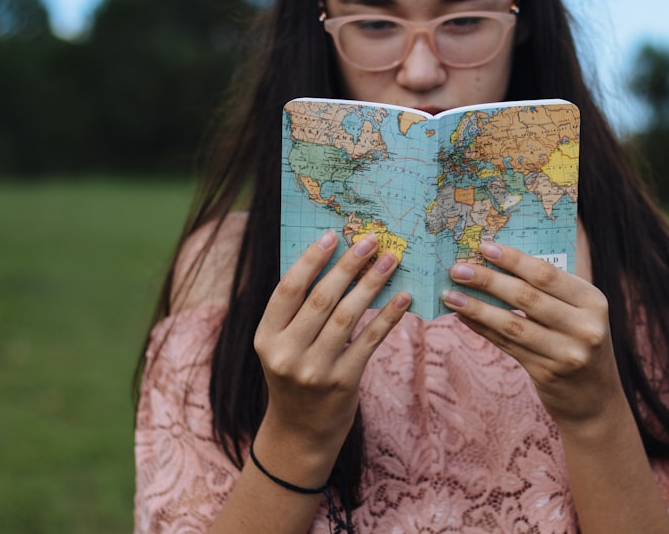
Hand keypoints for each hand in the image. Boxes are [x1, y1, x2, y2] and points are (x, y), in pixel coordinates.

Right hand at [252, 230, 409, 482]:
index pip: (288, 290)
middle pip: (321, 299)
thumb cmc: (295, 376)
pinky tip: (403, 298)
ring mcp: (315, 370)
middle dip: (348, 266)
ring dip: (372, 284)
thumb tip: (330, 259)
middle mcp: (286, 354)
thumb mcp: (282, 346)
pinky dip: (388, 316)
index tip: (332, 235)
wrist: (301, 432)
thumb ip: (297, 311)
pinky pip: (370, 340)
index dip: (310, 260)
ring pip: (348, 316)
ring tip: (391, 261)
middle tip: (371, 241)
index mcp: (265, 338)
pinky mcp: (344, 382)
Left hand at [440, 242, 620, 426]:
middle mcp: (584, 328)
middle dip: (488, 280)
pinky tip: (463, 316)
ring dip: (477, 307)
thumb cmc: (579, 338)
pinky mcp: (547, 373)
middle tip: (458, 269)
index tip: (484, 247)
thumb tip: (494, 262)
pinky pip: (507, 345)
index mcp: (593, 301)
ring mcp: (566, 354)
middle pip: (526, 297)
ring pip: (512, 324)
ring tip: (450, 294)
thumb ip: (548, 290)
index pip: (547, 274)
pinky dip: (482, 328)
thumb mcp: (578, 311)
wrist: (595, 398)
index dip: (513, 260)